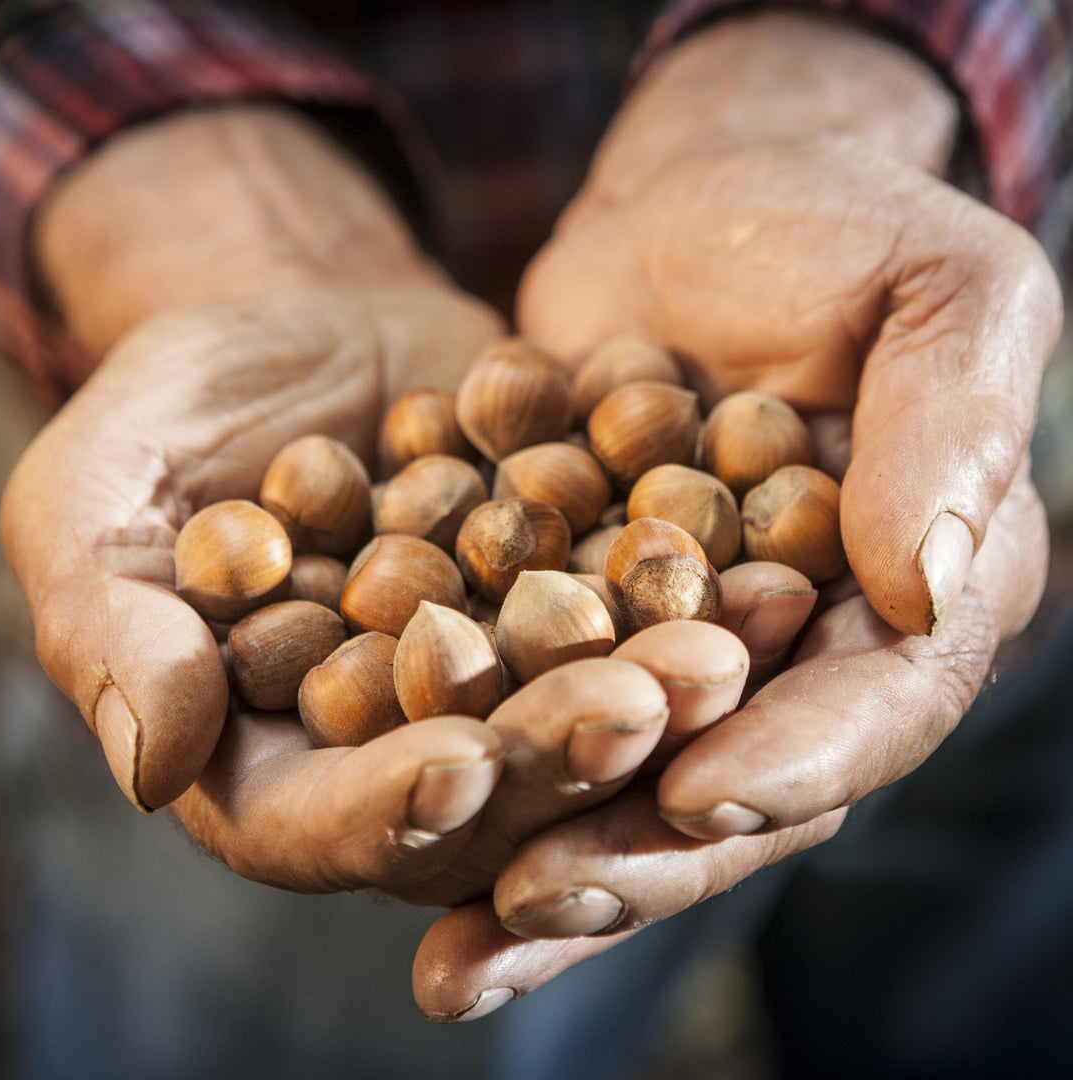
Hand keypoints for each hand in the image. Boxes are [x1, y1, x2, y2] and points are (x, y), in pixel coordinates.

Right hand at [0, 105, 747, 907]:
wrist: (303, 321)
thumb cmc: (175, 410)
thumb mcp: (97, 498)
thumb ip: (113, 631)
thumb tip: (155, 764)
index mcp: (272, 756)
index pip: (322, 822)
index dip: (390, 808)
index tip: (457, 767)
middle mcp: (404, 743)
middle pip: (486, 786)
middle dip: (561, 754)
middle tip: (642, 707)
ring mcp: (508, 675)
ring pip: (586, 711)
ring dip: (663, 690)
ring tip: (732, 644)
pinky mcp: (579, 598)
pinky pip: (643, 611)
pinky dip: (700, 592)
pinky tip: (772, 563)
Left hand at [411, 12, 1063, 1016]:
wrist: (698, 202)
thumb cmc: (835, 224)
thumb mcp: (935, 291)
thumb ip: (950, 428)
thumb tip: (936, 577)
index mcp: (922, 592)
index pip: (877, 707)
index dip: (794, 762)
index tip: (700, 800)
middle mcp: (807, 649)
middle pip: (740, 779)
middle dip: (644, 851)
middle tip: (537, 905)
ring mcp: (688, 646)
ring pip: (623, 777)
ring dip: (542, 856)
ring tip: (456, 945)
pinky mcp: (587, 620)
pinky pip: (529, 710)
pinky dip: (467, 766)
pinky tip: (386, 827)